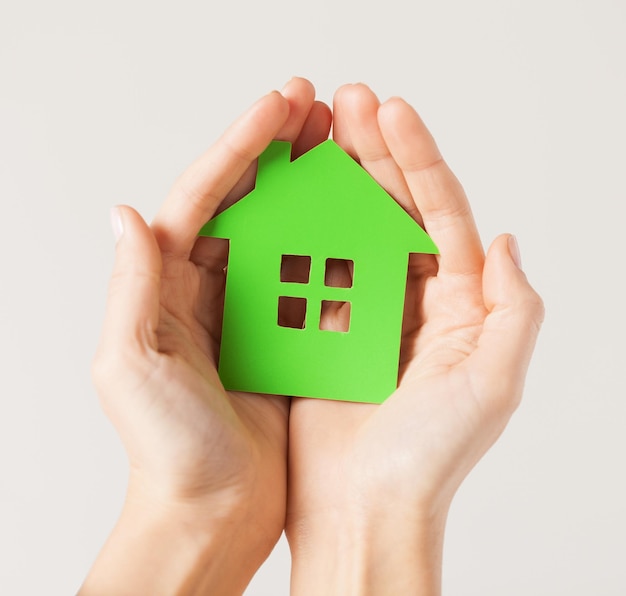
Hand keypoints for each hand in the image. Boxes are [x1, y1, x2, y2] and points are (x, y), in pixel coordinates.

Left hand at [81, 78, 331, 594]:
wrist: (212, 511)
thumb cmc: (168, 450)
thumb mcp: (130, 366)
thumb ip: (129, 289)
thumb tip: (125, 213)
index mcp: (167, 288)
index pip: (202, 198)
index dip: (239, 148)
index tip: (279, 107)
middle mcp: (207, 290)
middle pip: (246, 202)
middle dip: (279, 151)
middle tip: (317, 107)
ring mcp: (250, 310)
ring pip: (284, 233)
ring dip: (310, 189)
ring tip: (342, 146)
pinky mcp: (284, 337)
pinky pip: (311, 278)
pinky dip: (332, 245)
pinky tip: (358, 218)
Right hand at [286, 84, 544, 593]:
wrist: (365, 511)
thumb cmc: (431, 458)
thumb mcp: (494, 383)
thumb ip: (514, 309)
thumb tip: (504, 238)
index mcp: (456, 306)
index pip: (440, 215)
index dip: (419, 161)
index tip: (390, 114)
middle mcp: (411, 302)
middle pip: (392, 211)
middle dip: (372, 154)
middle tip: (346, 104)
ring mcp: (362, 313)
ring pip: (346, 232)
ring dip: (331, 183)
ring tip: (313, 134)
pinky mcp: (320, 331)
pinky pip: (309, 271)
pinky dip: (297, 234)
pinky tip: (283, 196)